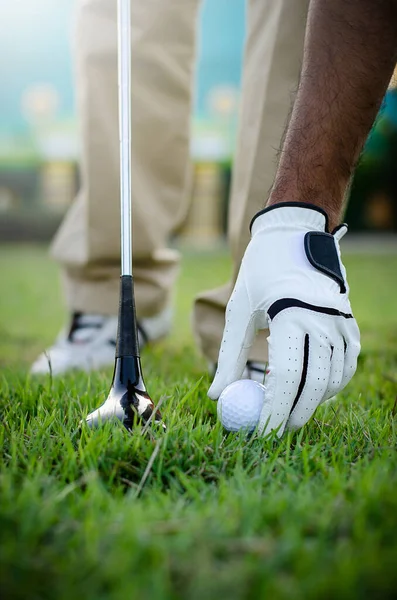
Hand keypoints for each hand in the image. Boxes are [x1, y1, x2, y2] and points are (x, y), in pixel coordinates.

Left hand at [209, 203, 359, 435]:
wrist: (295, 233)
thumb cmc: (261, 271)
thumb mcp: (239, 308)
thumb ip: (229, 354)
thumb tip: (217, 395)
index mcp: (291, 315)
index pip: (287, 376)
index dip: (274, 408)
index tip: (261, 430)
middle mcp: (322, 320)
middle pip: (314, 383)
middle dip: (295, 413)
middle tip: (277, 430)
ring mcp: (340, 320)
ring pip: (335, 376)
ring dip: (316, 401)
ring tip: (293, 413)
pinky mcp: (348, 320)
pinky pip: (347, 363)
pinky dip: (334, 383)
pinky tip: (317, 391)